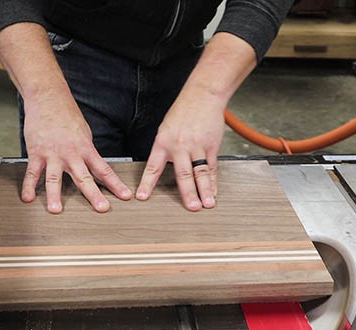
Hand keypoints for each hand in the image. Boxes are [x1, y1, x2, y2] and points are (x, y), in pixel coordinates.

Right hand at [21, 93, 131, 212]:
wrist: (48, 98)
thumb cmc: (66, 114)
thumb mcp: (84, 133)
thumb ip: (87, 151)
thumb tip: (93, 165)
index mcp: (86, 149)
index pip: (104, 170)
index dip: (115, 184)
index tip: (125, 196)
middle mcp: (71, 154)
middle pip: (84, 178)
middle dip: (94, 195)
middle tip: (102, 208)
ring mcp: (52, 154)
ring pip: (54, 178)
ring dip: (55, 195)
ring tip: (56, 210)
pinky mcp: (36, 153)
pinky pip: (32, 172)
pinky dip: (28, 186)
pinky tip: (28, 198)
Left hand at [136, 89, 223, 210]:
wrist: (202, 96)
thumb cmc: (182, 112)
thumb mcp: (166, 129)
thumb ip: (165, 149)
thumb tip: (161, 168)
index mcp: (163, 142)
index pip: (153, 167)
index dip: (147, 183)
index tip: (142, 197)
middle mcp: (179, 146)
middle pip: (183, 174)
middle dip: (187, 193)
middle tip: (190, 207)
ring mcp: (197, 146)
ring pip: (200, 172)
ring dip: (204, 190)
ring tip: (206, 204)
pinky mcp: (211, 145)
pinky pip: (211, 167)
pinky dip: (213, 181)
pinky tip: (213, 192)